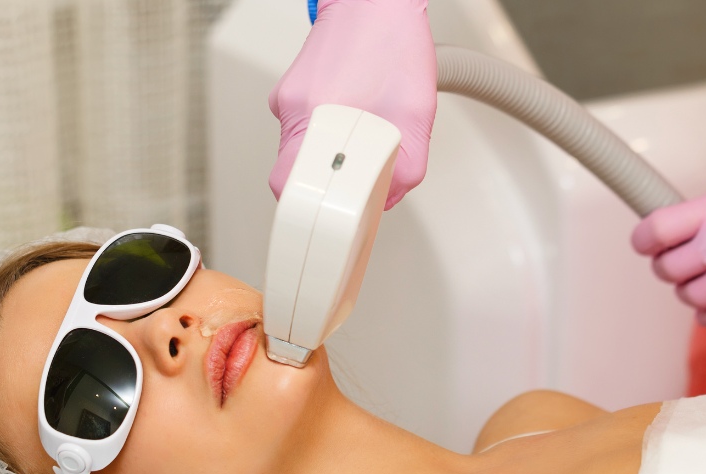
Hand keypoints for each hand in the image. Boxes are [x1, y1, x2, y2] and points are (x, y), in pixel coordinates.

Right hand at [269, 0, 435, 209]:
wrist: (374, 1)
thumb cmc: (392, 43)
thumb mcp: (417, 116)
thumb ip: (407, 168)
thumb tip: (387, 199)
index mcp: (316, 118)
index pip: (290, 188)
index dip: (308, 210)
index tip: (325, 221)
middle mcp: (294, 110)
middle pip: (293, 175)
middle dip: (321, 187)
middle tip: (348, 184)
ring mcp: (288, 100)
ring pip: (299, 152)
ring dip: (327, 157)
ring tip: (359, 135)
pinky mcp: (290, 91)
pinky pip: (304, 128)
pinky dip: (326, 132)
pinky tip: (352, 113)